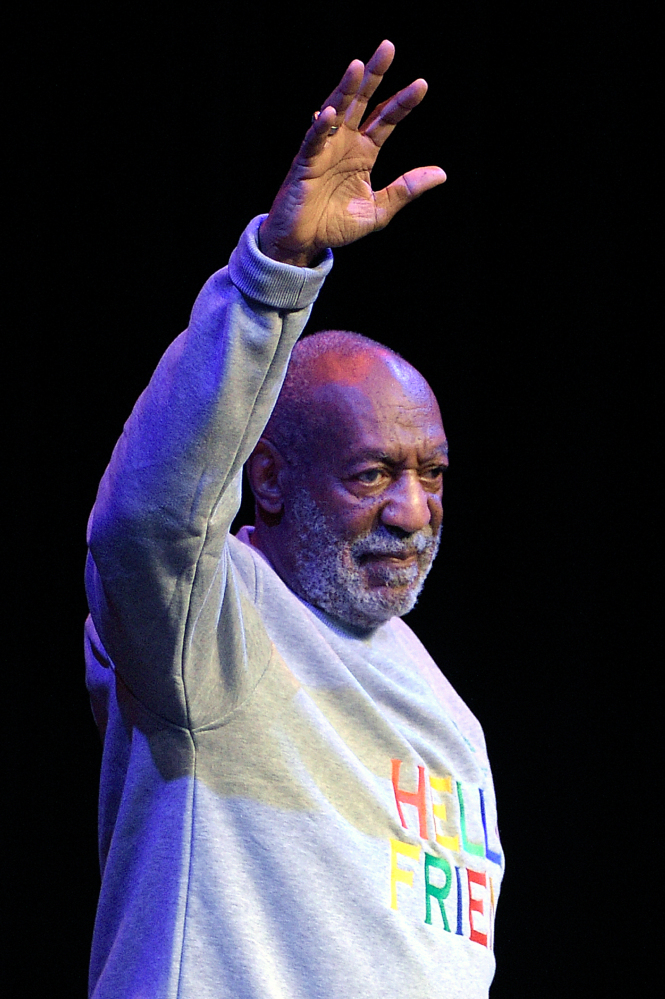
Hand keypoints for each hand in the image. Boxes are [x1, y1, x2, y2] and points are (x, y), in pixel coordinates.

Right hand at [259, 40, 445, 266]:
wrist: (304, 243)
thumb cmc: (336, 225)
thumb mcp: (379, 210)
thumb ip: (405, 190)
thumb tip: (441, 174)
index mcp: (364, 152)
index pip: (386, 119)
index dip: (402, 103)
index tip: (421, 85)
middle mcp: (345, 144)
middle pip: (361, 102)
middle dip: (374, 76)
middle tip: (387, 47)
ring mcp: (324, 150)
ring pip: (336, 112)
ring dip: (345, 90)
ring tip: (357, 67)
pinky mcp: (305, 164)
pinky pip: (312, 142)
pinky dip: (321, 128)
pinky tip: (331, 114)